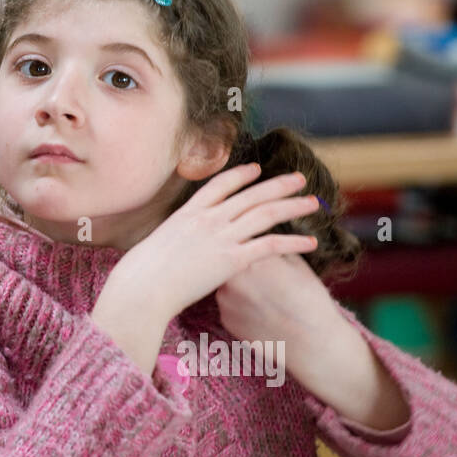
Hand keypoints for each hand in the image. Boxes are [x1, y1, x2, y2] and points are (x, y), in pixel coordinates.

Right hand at [111, 164, 320, 318]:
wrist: (142, 286)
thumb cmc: (141, 273)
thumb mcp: (155, 244)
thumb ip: (174, 239)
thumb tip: (175, 246)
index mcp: (188, 212)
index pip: (220, 185)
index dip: (241, 175)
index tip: (256, 170)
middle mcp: (208, 218)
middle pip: (251, 194)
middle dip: (278, 185)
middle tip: (299, 178)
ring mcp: (221, 236)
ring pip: (266, 214)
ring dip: (293, 206)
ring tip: (314, 202)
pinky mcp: (232, 259)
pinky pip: (270, 245)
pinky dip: (293, 242)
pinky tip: (311, 243)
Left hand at [217, 253, 409, 429]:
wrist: (313, 343)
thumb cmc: (310, 299)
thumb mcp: (295, 262)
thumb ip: (271, 246)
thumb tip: (259, 235)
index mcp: (252, 257)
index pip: (241, 238)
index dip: (250, 241)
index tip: (258, 245)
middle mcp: (231, 276)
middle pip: (228, 259)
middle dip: (240, 260)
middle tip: (262, 271)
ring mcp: (224, 300)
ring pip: (225, 281)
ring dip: (238, 282)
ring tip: (265, 293)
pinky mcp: (224, 319)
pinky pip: (228, 303)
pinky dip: (239, 303)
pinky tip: (260, 309)